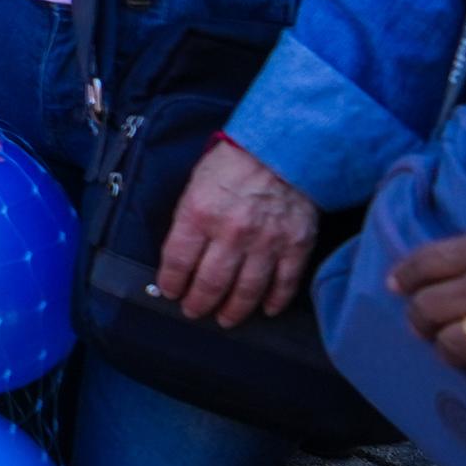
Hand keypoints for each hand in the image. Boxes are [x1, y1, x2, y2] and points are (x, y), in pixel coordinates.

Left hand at [156, 137, 321, 327]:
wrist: (283, 146)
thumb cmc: (234, 162)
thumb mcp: (196, 185)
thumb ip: (188, 221)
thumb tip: (179, 256)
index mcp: (199, 214)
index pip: (177, 262)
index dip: (171, 283)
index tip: (170, 293)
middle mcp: (231, 233)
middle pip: (210, 283)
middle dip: (198, 303)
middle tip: (194, 312)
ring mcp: (266, 242)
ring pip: (245, 291)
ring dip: (233, 311)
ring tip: (225, 319)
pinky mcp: (295, 246)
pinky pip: (284, 284)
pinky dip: (274, 301)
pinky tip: (266, 310)